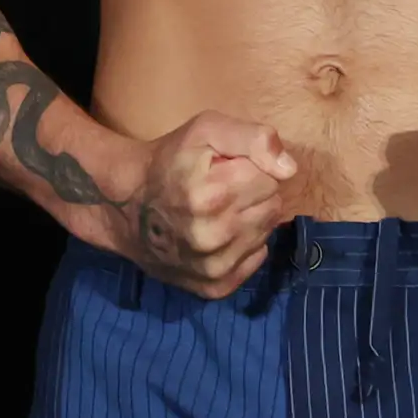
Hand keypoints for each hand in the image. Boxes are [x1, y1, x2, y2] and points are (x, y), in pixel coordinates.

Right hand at [107, 113, 296, 297]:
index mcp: (212, 194)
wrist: (128, 207)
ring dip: (249, 218)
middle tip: (223, 188)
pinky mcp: (215, 287)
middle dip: (253, 192)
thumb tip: (289, 169)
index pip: (271, 177)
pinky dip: (244, 245)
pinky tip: (220, 234)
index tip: (225, 168)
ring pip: (266, 232)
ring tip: (218, 211)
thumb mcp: (206, 130)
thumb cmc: (170, 162)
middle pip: (272, 206)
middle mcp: (213, 236)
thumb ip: (253, 138)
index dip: (250, 167)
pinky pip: (256, 259)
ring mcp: (214, 266)